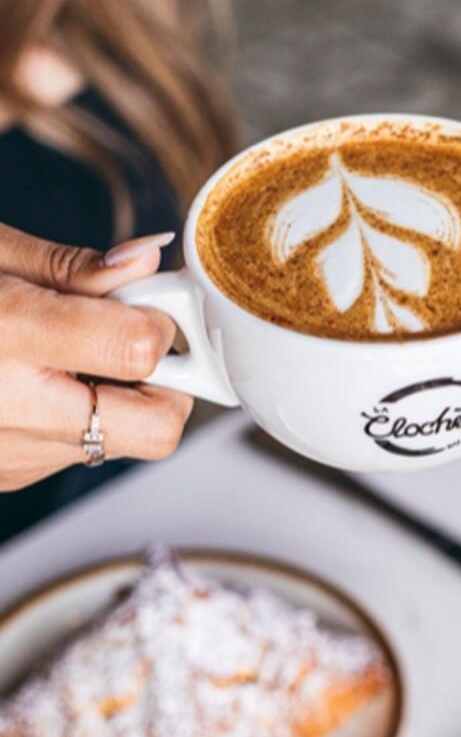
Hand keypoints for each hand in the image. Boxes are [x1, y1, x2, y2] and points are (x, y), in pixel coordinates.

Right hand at [0, 225, 191, 489]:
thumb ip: (72, 268)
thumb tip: (147, 260)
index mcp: (6, 336)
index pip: (141, 349)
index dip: (161, 321)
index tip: (149, 301)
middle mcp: (10, 410)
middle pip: (158, 427)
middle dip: (168, 383)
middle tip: (135, 341)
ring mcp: (7, 455)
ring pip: (123, 445)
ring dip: (122, 401)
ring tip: (70, 356)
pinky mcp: (2, 476)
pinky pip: (76, 453)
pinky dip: (78, 418)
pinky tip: (35, 382)